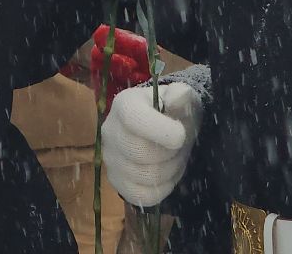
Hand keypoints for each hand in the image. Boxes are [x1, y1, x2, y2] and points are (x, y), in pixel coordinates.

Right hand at [101, 81, 201, 207]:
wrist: (166, 131)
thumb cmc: (173, 113)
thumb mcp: (182, 100)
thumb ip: (181, 96)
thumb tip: (179, 96)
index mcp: (124, 105)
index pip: (134, 119)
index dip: (160, 130)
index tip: (181, 135)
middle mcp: (110, 130)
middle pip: (140, 152)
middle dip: (170, 153)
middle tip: (179, 146)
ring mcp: (110, 159)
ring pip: (145, 177)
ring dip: (170, 170)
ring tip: (173, 157)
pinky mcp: (117, 182)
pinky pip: (143, 196)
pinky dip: (163, 188)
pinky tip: (166, 174)